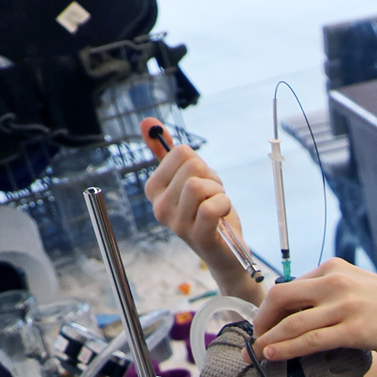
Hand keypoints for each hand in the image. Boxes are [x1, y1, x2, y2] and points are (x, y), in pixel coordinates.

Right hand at [142, 139, 254, 297]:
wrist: (228, 254)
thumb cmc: (211, 215)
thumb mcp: (191, 179)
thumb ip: (168, 152)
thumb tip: (148, 122)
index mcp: (154, 190)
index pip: (180, 152)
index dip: (200, 165)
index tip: (202, 184)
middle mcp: (159, 206)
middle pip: (192, 165)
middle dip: (211, 178)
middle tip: (213, 198)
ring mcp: (176, 223)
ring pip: (199, 184)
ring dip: (218, 191)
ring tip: (217, 207)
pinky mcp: (197, 236)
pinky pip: (211, 206)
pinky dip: (225, 204)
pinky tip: (223, 215)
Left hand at [250, 259, 376, 362]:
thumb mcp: (361, 288)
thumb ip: (332, 294)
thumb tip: (303, 315)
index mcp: (334, 268)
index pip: (289, 285)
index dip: (270, 308)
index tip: (263, 325)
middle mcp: (336, 281)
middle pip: (281, 298)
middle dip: (261, 321)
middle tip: (253, 339)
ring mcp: (345, 305)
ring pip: (292, 323)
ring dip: (269, 340)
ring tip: (257, 353)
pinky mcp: (355, 330)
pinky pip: (310, 341)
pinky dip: (287, 349)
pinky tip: (275, 356)